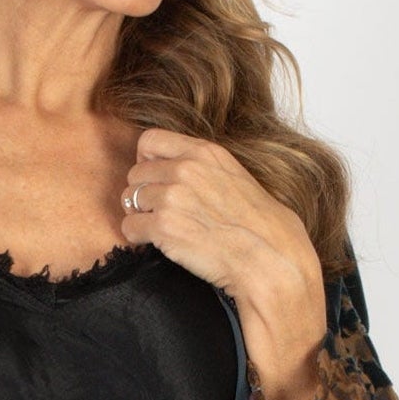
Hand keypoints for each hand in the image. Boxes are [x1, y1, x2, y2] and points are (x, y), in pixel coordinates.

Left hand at [120, 128, 329, 399]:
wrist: (269, 259)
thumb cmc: (257, 226)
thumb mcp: (234, 179)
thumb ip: (202, 169)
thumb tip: (172, 170)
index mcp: (205, 152)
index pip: (150, 140)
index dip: (145, 160)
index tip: (153, 178)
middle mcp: (186, 169)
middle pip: (136, 172)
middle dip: (142, 193)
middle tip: (157, 213)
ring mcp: (172, 197)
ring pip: (129, 200)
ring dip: (139, 216)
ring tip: (160, 232)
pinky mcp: (163, 227)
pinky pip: (128, 228)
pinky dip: (136, 239)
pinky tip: (157, 246)